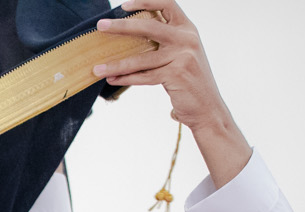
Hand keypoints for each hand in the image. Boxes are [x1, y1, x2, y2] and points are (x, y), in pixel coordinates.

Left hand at [95, 0, 249, 186]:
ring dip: (116, 64)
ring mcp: (182, 56)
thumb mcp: (181, 54)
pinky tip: (111, 80)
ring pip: (141, 58)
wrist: (207, 107)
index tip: (123, 6)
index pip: (167, 5)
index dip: (145, 2)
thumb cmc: (189, 81)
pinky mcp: (175, 74)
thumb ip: (164, 43)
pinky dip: (126, 79)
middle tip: (100, 26)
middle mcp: (187, 39)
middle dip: (122, 26)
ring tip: (96, 68)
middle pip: (149, 26)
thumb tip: (130, 38)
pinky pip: (143, 76)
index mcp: (187, 29)